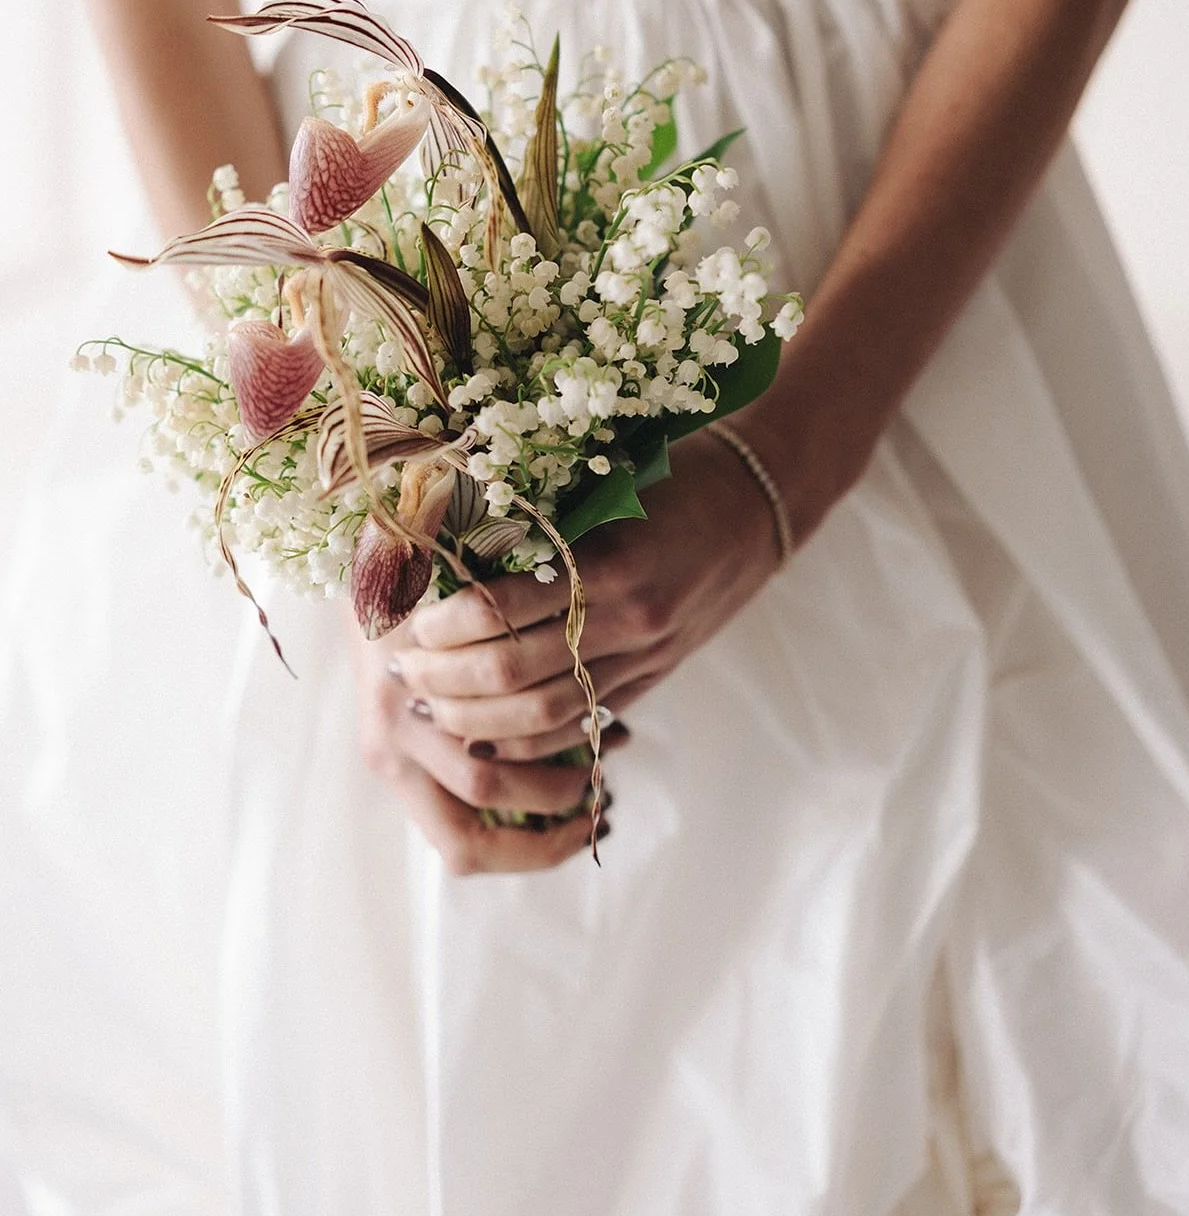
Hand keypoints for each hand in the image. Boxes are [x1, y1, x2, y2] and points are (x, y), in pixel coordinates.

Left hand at [357, 428, 779, 872]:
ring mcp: (645, 656)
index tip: (405, 616)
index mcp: (611, 560)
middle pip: (512, 674)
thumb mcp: (606, 481)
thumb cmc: (675, 474)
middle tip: (400, 667)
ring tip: (428, 704)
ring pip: (542, 716)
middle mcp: (630, 619)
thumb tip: (443, 544)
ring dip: (473, 718)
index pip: (503, 611)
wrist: (761, 502)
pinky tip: (483, 736)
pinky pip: (578, 726)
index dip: (443, 624)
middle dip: (444, 678)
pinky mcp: (652, 678)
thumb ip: (539, 521)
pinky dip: (525, 741)